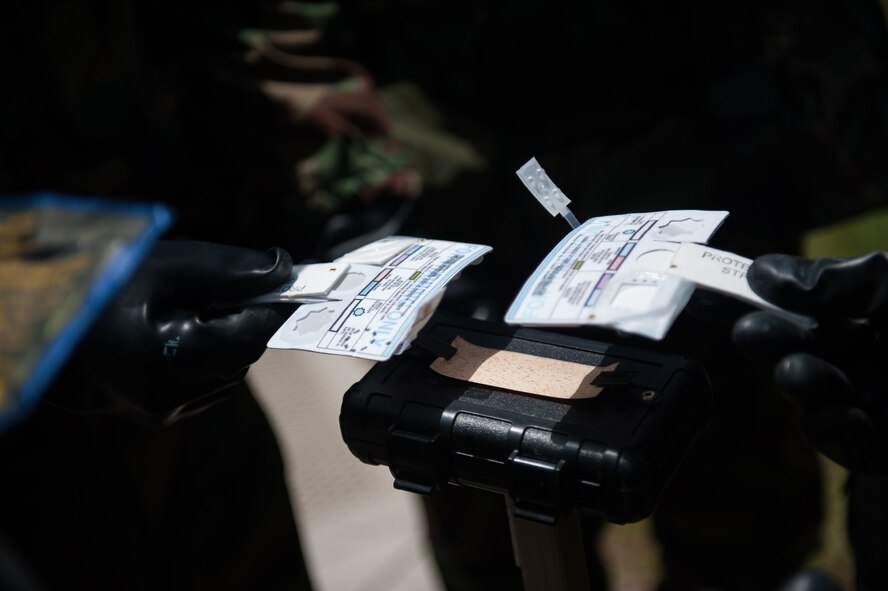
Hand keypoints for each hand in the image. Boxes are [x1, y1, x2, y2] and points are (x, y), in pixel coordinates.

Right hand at [46, 240, 295, 426]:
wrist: (45, 327)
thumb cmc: (100, 288)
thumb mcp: (165, 267)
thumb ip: (230, 271)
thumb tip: (284, 270)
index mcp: (166, 357)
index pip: (251, 337)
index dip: (271, 309)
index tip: (282, 285)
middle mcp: (166, 396)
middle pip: (243, 356)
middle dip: (243, 322)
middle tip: (216, 293)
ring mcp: (161, 412)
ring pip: (230, 375)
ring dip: (227, 343)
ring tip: (187, 314)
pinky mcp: (158, 418)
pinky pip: (208, 388)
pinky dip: (209, 361)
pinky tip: (178, 337)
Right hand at [732, 252, 887, 472]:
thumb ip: (841, 279)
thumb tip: (766, 277)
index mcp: (857, 305)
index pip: (791, 292)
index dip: (751, 290)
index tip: (713, 291)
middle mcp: (852, 346)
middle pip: (786, 338)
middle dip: (767, 336)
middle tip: (754, 335)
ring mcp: (859, 394)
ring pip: (804, 387)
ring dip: (800, 380)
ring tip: (806, 375)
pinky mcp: (871, 444)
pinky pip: (836, 436)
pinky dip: (836, 429)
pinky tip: (850, 418)